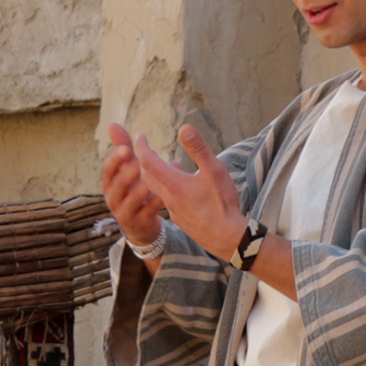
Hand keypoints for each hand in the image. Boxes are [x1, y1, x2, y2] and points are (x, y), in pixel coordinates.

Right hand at [101, 123, 167, 249]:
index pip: (108, 170)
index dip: (116, 160)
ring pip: (135, 197)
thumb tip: (111, 123)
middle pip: (118, 185)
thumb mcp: (127, 169)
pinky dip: (162, 197)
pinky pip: (150, 209)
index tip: (128, 149)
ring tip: (165, 172)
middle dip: (130, 173)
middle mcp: (112, 199)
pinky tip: (175, 187)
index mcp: (109, 184)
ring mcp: (124, 212)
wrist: (139, 225)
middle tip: (142, 162)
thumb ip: (121, 147)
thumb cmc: (133, 189)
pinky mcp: (139, 222)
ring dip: (150, 184)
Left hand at [131, 124, 249, 262]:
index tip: (139, 136)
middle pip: (146, 177)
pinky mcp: (179, 220)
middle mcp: (168, 198)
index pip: (148, 162)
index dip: (141, 147)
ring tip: (159, 164)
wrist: (226, 237)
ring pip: (155, 190)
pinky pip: (165, 201)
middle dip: (142, 161)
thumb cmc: (223, 203)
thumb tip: (184, 128)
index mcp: (174, 184)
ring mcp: (172, 211)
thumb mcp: (215, 170)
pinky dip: (164, 189)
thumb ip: (198, 148)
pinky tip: (176, 188)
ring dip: (152, 176)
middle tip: (144, 148)